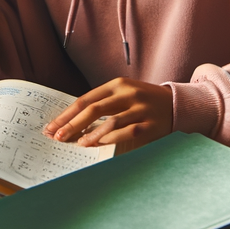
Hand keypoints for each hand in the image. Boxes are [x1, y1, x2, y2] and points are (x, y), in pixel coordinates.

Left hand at [45, 78, 173, 150]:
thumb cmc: (143, 101)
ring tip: (78, 144)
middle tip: (58, 137)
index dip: (67, 114)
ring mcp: (140, 109)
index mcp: (117, 84)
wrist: (177, 104)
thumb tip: (72, 122)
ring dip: (91, 134)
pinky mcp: (151, 124)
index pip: (85, 99)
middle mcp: (128, 94)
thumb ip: (102, 104)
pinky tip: (99, 144)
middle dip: (73, 125)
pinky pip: (127, 132)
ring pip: (110, 122)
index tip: (52, 126)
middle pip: (94, 109)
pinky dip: (111, 139)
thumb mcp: (123, 94)